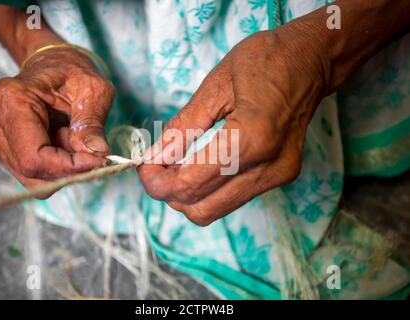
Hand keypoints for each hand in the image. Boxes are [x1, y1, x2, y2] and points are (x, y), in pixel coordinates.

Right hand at [0, 48, 113, 196]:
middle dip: (68, 167)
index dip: (69, 166)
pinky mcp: (6, 150)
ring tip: (73, 136)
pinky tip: (64, 142)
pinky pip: (36, 175)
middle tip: (90, 146)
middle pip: (34, 170)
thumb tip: (98, 152)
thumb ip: (93, 123)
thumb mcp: (93, 90)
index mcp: (11, 100)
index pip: (35, 156)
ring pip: (36, 177)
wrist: (54, 65)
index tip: (99, 160)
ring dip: (64, 166)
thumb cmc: (73, 72)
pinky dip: (58, 166)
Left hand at [138, 25, 329, 225]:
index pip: (191, 182)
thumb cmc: (265, 60)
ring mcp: (278, 175)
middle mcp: (269, 165)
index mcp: (252, 136)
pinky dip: (207, 190)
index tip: (145, 166)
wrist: (311, 61)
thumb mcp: (215, 86)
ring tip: (176, 166)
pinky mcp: (281, 177)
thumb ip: (183, 127)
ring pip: (215, 210)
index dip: (158, 181)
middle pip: (201, 208)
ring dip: (187, 195)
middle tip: (156, 167)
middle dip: (169, 193)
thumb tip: (155, 157)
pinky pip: (232, 199)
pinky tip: (200, 166)